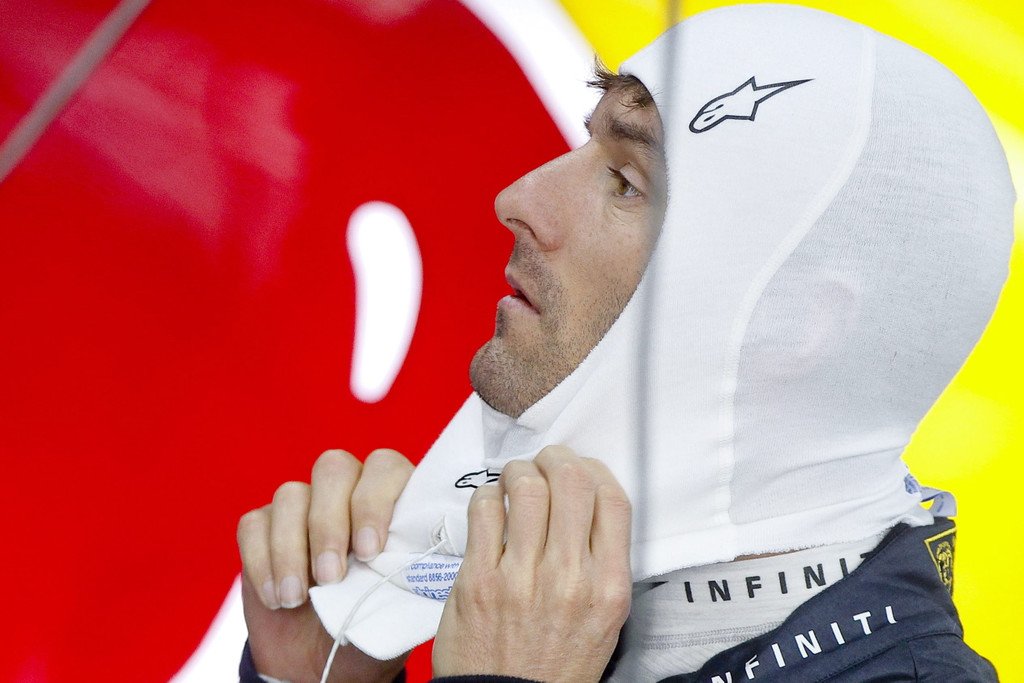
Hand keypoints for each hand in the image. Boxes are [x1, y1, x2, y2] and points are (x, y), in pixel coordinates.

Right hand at [237, 448, 414, 682]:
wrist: (323, 660)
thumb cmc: (373, 622)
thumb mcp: (404, 601)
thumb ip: (419, 568)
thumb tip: (443, 554)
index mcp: (391, 497)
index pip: (384, 467)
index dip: (374, 501)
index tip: (370, 551)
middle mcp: (347, 489)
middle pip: (334, 468)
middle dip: (330, 524)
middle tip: (331, 577)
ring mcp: (301, 504)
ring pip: (290, 494)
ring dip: (291, 548)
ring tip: (298, 598)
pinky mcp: (262, 526)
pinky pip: (254, 524)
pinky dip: (262, 562)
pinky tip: (277, 598)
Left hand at [432, 446, 631, 681]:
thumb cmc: (555, 664)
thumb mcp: (603, 619)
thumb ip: (600, 563)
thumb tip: (587, 503)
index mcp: (608, 588)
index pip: (613, 500)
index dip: (595, 470)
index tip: (582, 470)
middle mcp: (570, 580)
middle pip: (571, 482)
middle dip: (556, 458)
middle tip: (545, 462)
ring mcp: (522, 579)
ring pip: (527, 487)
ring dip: (519, 471)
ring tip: (516, 479)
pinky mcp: (478, 580)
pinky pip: (485, 510)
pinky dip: (489, 496)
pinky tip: (492, 506)